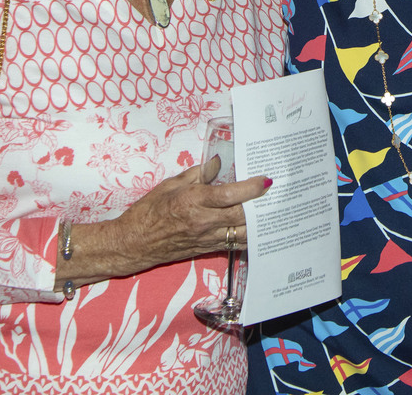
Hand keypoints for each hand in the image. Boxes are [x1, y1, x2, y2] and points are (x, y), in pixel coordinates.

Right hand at [93, 160, 269, 279]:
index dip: (251, 188)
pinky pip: (234, 245)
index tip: (266, 180)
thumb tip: (217, 163)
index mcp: (194, 201)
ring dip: (259, 224)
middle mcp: (203, 222)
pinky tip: (259, 229)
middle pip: (242, 215)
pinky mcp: (207, 249)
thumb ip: (198, 174)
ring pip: (242, 234)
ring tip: (274, 211)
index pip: (230, 195)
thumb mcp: (171, 184)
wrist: (135, 243)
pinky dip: (248, 238)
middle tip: (277, 193)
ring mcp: (207, 238)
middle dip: (261, 205)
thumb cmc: (149, 211)